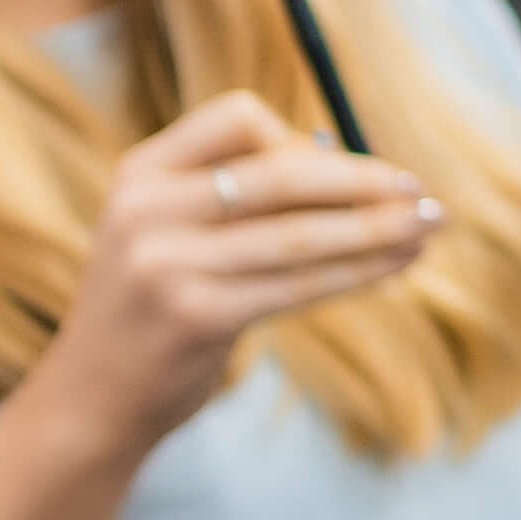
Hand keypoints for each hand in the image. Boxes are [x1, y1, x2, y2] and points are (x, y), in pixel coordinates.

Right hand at [24, 92, 434, 455]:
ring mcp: (168, 264)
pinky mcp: (198, 316)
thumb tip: (348, 158)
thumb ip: (238, 195)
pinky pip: (301, 284)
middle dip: (365, 181)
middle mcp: (147, 209)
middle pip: (282, 173)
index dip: (303, 139)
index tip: (348, 170)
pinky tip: (397, 266)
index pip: (240, 119)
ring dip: (378, 228)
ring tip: (429, 225)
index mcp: (142, 172)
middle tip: (422, 191)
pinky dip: (360, 271)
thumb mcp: (169, 233)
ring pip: (302, 234)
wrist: (92, 400)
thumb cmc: (153, 307)